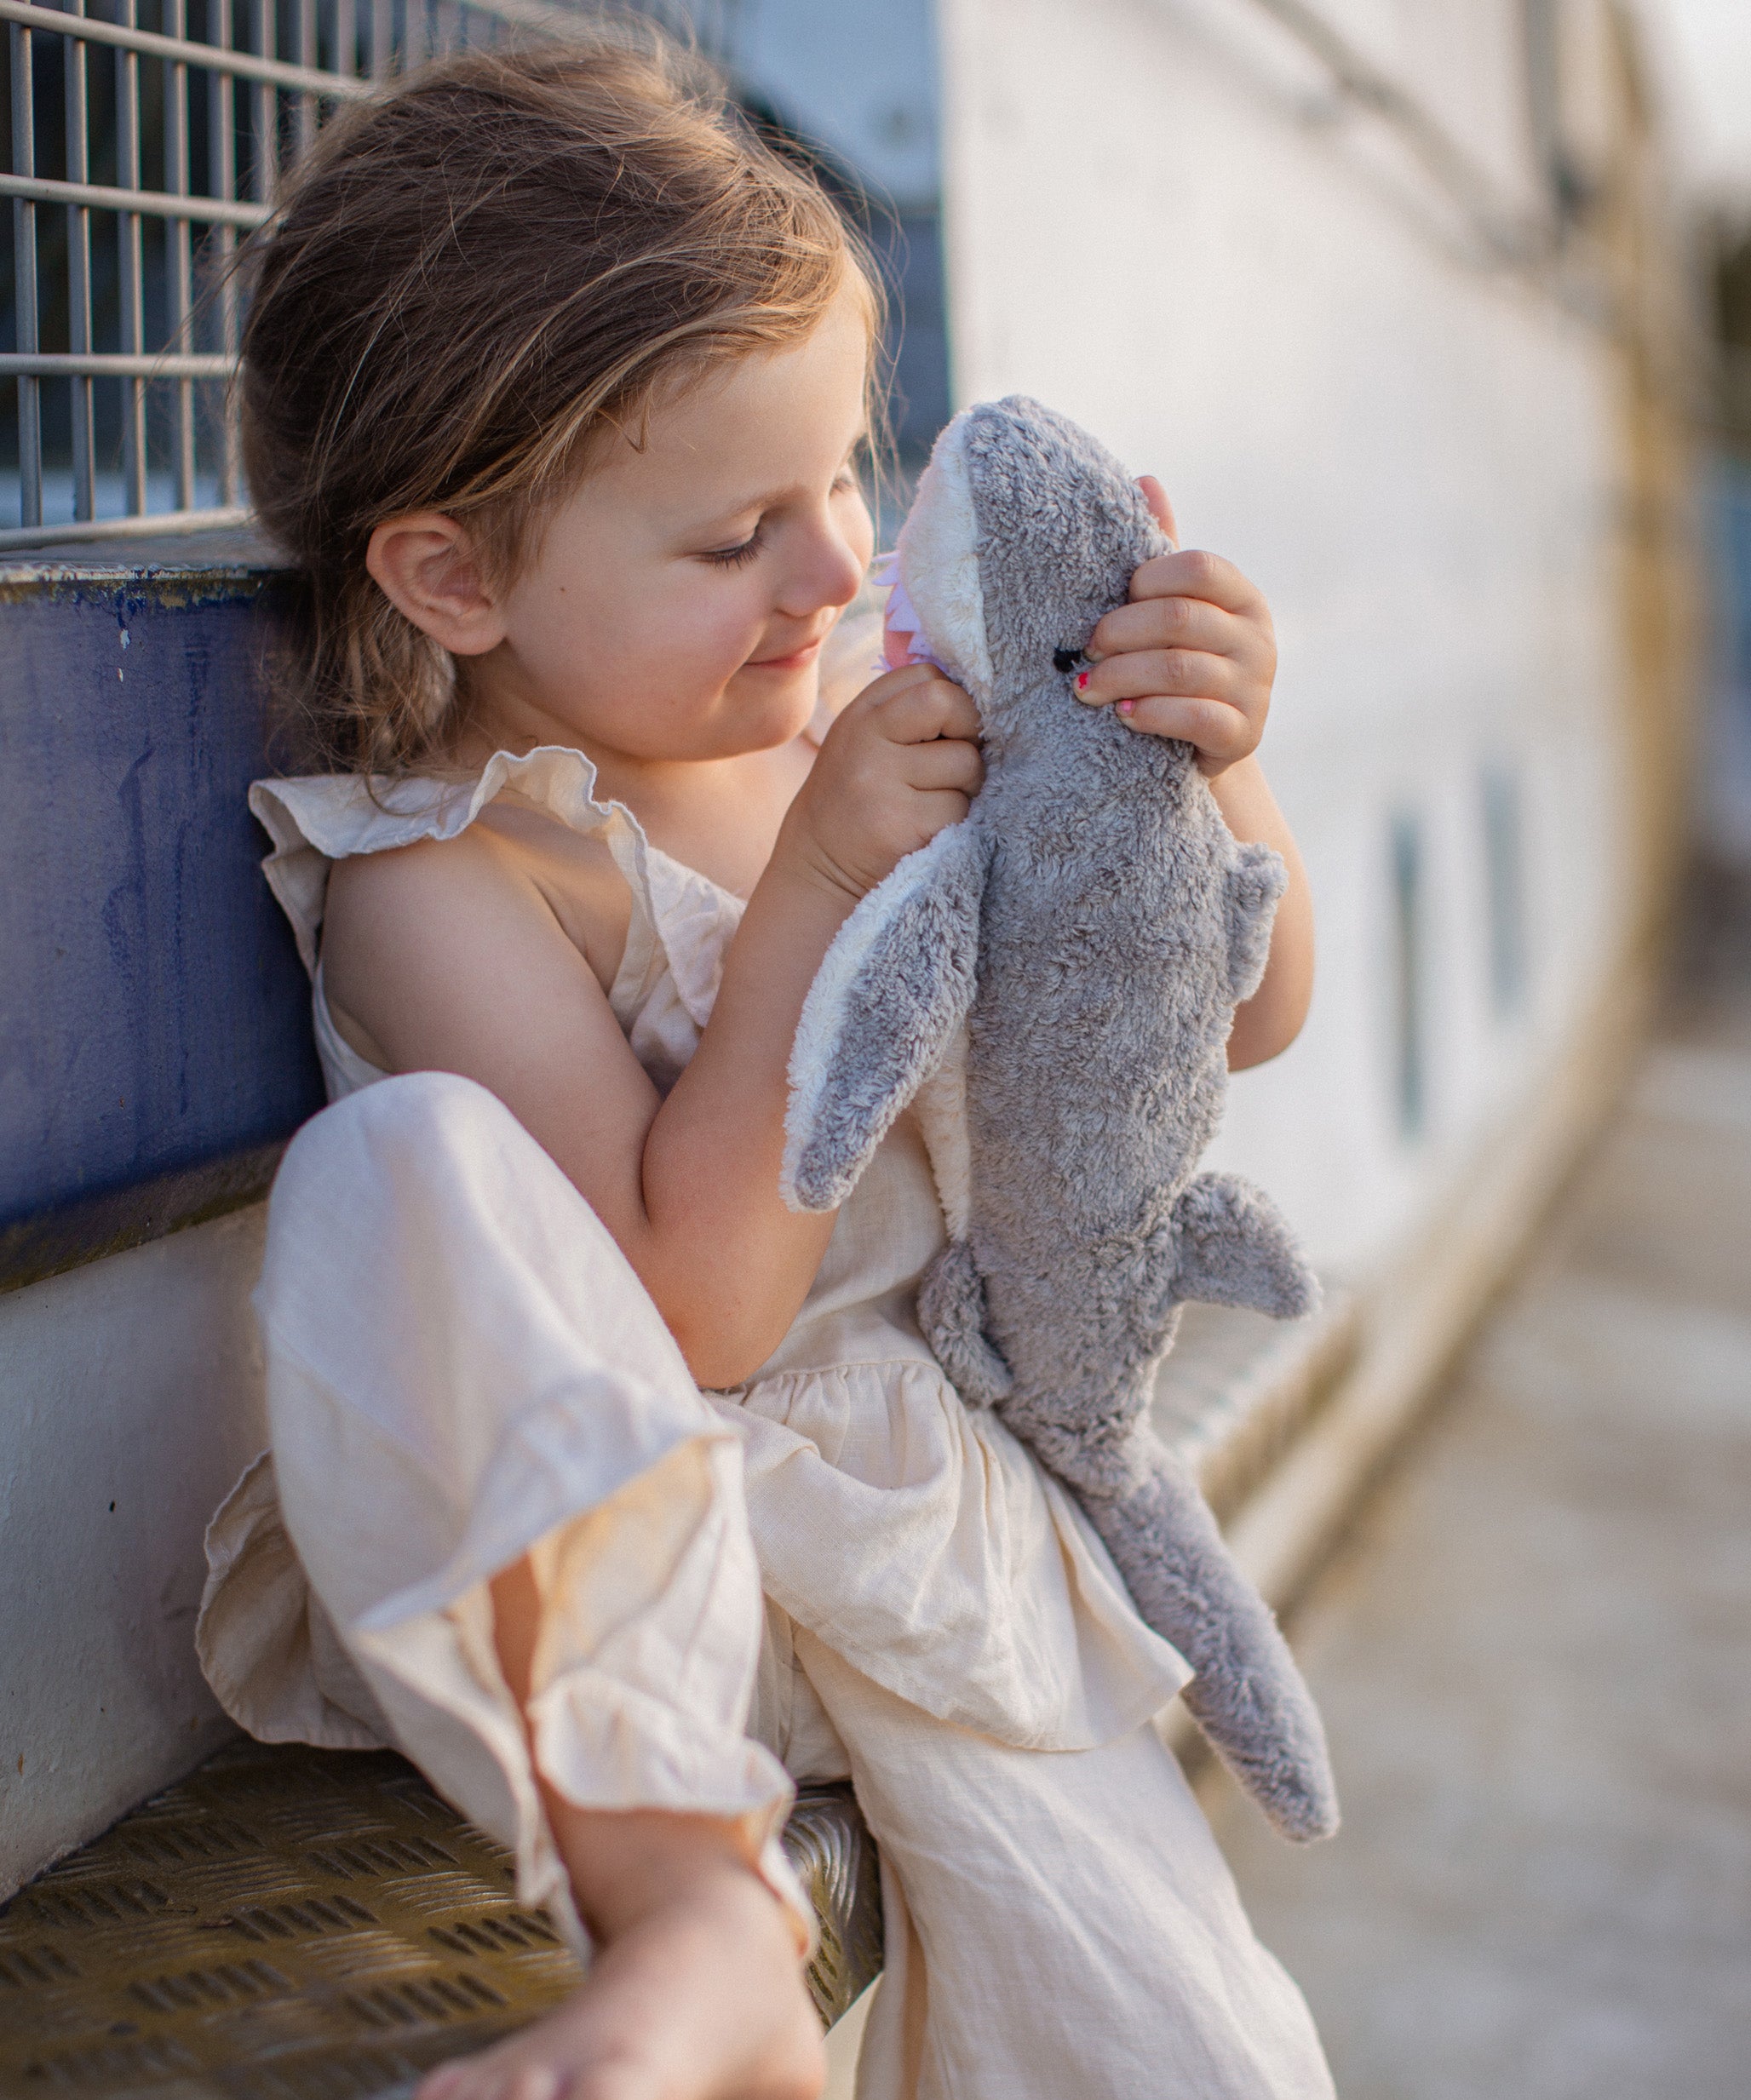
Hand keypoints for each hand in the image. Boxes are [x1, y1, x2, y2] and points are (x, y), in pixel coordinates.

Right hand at [780, 661, 982, 901]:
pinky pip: (959, 807)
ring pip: (966, 763)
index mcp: (861, 714)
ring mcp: (880, 781)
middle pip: (948, 703)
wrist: (819, 868)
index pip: (927, 675)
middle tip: (953, 763)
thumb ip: (907, 712)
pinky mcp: (900, 823)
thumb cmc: (859, 799)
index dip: (951, 701)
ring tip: (930, 802)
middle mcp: (865, 739)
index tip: (945, 731)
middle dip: (968, 731)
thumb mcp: (866, 742)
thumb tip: (980, 694)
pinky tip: (924, 830)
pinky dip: (953, 822)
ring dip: (963, 786)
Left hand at [1073, 477, 1276, 778]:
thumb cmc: (1177, 663)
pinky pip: (1195, 717)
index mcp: (1242, 597)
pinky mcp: (1244, 734)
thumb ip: (1160, 555)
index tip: (1114, 600)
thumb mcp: (1171, 609)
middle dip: (1120, 633)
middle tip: (1085, 649)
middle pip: (1180, 619)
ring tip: (1085, 688)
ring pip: (1181, 670)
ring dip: (1122, 676)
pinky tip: (1122, 714)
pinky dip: (1151, 713)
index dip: (1147, 581)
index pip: (1198, 568)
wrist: (1199, 746)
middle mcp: (1258, 638)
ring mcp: (1256, 687)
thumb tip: (1145, 480)